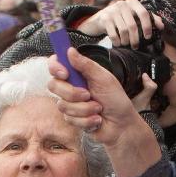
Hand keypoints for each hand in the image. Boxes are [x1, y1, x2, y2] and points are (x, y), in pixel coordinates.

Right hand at [47, 50, 162, 176]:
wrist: (122, 125)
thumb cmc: (116, 100)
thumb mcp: (104, 79)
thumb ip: (86, 65)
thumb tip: (70, 51)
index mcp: (78, 74)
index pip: (56, 65)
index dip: (55, 67)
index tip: (65, 73)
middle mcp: (71, 87)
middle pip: (53, 85)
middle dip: (72, 93)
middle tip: (89, 95)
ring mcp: (70, 103)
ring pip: (63, 105)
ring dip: (84, 109)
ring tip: (98, 109)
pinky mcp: (72, 118)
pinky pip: (70, 119)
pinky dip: (87, 120)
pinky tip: (96, 119)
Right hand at [76, 0, 163, 46]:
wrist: (98, 19)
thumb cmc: (120, 18)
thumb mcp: (133, 15)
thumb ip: (148, 18)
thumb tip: (161, 26)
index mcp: (133, 2)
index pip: (144, 13)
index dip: (147, 26)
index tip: (148, 36)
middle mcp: (122, 4)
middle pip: (133, 25)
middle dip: (135, 39)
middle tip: (136, 46)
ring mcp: (112, 11)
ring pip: (123, 31)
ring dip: (126, 41)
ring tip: (126, 44)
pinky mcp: (104, 19)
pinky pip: (113, 34)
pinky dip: (117, 42)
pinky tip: (118, 43)